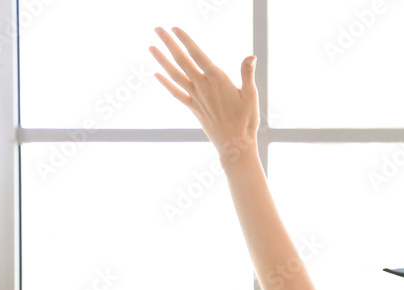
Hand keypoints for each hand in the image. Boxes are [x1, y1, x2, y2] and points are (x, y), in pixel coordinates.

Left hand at [149, 26, 259, 166]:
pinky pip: (176, 93)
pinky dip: (166, 83)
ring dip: (162, 60)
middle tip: (158, 29)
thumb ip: (247, 75)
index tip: (175, 28)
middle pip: (182, 61)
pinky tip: (157, 74)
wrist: (235, 146)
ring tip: (151, 47)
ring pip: (175, 75)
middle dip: (169, 43)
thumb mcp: (251, 96)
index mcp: (218, 80)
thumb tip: (251, 56)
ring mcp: (196, 98)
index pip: (198, 55)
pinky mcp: (194, 108)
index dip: (186, 41)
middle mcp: (203, 87)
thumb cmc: (247, 121)